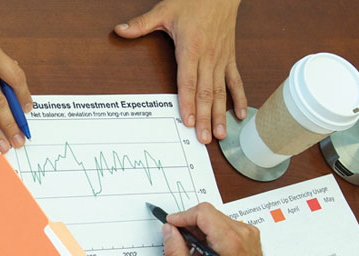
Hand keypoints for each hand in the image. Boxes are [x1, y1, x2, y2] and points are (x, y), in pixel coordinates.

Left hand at [115, 0, 247, 144]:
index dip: (187, 102)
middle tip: (203, 138)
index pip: (187, 81)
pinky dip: (238, 98)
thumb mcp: (164, 10)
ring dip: (220, 114)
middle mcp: (209, 56)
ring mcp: (221, 59)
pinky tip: (238, 115)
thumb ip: (141, 24)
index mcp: (191, 47)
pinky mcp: (230, 58)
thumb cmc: (193, 0)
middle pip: (205, 92)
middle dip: (204, 117)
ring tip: (220, 134)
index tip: (187, 121)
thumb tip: (119, 31)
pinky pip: (235, 81)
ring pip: (221, 91)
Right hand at [161, 203, 297, 255]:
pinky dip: (212, 233)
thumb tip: (168, 231)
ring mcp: (248, 231)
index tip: (171, 224)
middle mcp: (242, 232)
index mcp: (229, 241)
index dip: (182, 215)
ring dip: (201, 230)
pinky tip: (210, 251)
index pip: (202, 212)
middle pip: (208, 213)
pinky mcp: (250, 233)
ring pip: (215, 217)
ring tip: (198, 252)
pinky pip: (224, 223)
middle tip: (183, 243)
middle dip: (190, 224)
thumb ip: (174, 252)